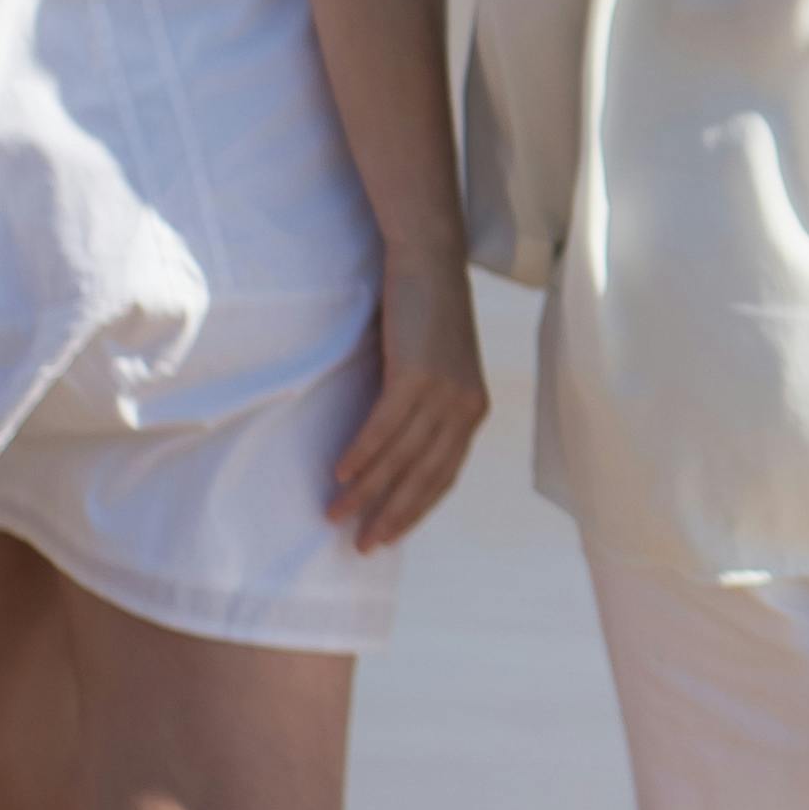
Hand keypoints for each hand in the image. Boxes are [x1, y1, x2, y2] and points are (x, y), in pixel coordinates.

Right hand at [328, 256, 492, 551]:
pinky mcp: (417, 375)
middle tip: (362, 546)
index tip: (387, 535)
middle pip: (424, 477)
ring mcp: (443, 393)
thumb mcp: (434, 369)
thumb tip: (390, 450)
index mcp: (472, 412)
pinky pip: (384, 426)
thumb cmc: (425, 315)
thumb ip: (422, 407)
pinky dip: (362, 454)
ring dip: (366, 491)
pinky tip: (340, 474)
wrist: (431, 262)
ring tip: (336, 514)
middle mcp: (465, 409)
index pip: (443, 476)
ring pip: (401, 457)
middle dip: (391, 515)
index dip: (414, 509)